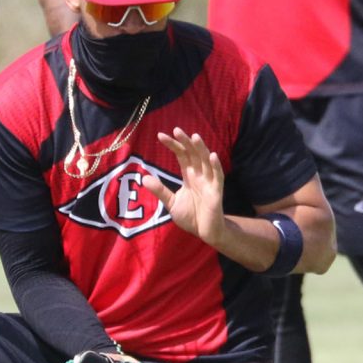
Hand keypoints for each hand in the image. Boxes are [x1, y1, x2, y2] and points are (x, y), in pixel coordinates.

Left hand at [142, 128, 226, 247]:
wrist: (205, 232)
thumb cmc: (190, 216)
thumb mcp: (171, 203)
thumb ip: (160, 190)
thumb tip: (144, 178)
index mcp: (189, 176)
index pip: (181, 155)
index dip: (173, 145)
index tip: (161, 135)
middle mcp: (200, 175)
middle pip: (193, 154)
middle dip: (185, 142)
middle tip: (176, 129)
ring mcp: (209, 182)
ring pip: (206, 161)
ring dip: (201, 148)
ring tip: (194, 136)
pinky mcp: (216, 192)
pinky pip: (218, 176)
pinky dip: (216, 166)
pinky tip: (212, 156)